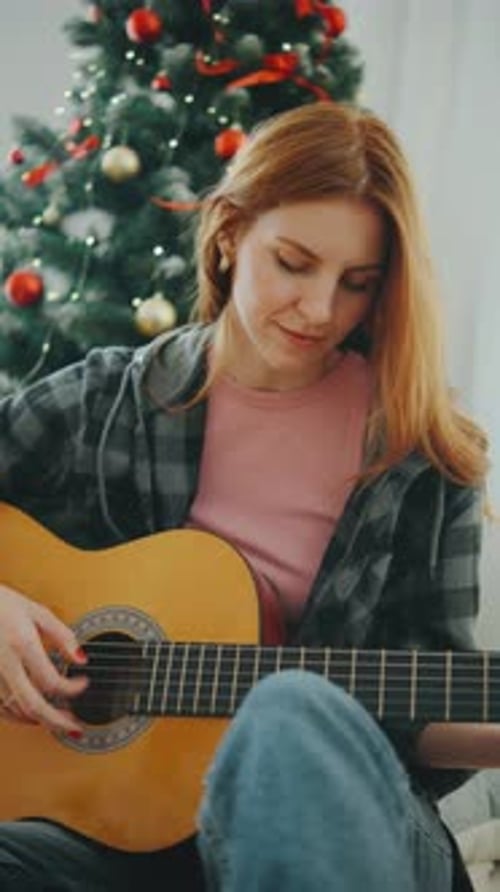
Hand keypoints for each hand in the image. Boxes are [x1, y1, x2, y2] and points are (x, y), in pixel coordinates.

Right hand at [0, 584, 87, 735]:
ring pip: (16, 711)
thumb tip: (81, 657)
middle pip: (33, 706)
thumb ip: (62, 635)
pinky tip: (32, 715)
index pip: (51, 681)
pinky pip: (2, 708)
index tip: (83, 683)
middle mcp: (5, 665)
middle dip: (58, 722)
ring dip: (40, 721)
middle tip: (76, 727)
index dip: (72, 688)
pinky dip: (19, 716)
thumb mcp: (36, 611)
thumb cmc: (2, 604)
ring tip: (59, 721)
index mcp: (22, 645)